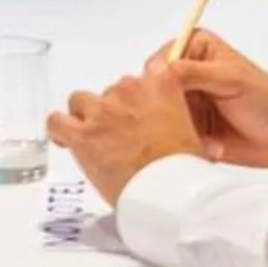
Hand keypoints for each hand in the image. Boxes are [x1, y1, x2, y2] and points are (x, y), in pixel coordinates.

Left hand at [48, 59, 206, 206]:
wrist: (169, 193)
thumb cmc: (187, 172)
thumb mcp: (200, 145)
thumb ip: (194, 134)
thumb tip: (210, 147)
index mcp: (161, 86)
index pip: (147, 73)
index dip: (142, 94)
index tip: (142, 110)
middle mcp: (128, 91)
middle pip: (113, 91)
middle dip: (115, 112)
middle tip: (122, 138)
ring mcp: (102, 111)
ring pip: (82, 101)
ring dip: (86, 117)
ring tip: (93, 138)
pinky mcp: (82, 134)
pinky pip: (57, 121)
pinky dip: (59, 129)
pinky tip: (65, 140)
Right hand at [161, 29, 267, 170]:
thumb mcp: (230, 79)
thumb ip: (192, 72)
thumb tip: (157, 70)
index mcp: (194, 50)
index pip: (158, 64)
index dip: (158, 83)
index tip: (169, 98)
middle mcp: (188, 76)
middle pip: (156, 94)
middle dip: (171, 112)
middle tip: (188, 124)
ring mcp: (189, 104)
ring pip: (164, 119)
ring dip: (184, 131)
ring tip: (208, 137)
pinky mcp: (192, 129)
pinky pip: (176, 139)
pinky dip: (193, 145)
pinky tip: (213, 147)